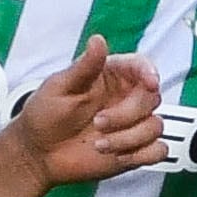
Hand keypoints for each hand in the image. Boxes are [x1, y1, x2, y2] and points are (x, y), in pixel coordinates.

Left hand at [7, 35, 166, 187]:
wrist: (38, 153)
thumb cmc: (44, 115)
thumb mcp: (60, 86)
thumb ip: (84, 66)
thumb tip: (98, 41)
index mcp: (111, 76)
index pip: (140, 66)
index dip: (149, 72)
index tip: (150, 82)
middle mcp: (125, 99)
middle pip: (151, 99)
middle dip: (126, 115)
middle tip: (98, 123)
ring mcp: (131, 125)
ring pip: (155, 127)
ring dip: (128, 139)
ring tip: (99, 144)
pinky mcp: (134, 149)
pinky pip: (157, 151)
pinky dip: (142, 155)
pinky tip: (117, 155)